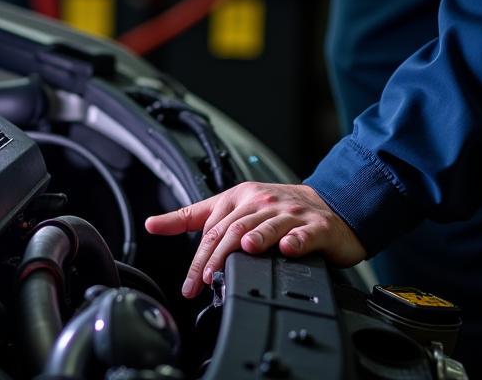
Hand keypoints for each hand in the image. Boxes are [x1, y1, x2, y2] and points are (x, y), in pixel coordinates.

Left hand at [144, 182, 365, 297]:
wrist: (328, 205)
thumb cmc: (275, 207)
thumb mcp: (230, 206)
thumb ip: (192, 217)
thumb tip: (153, 223)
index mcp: (239, 198)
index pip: (213, 228)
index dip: (199, 257)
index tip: (190, 284)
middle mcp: (262, 203)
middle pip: (234, 230)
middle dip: (218, 257)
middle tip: (206, 282)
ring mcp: (289, 213)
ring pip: (267, 226)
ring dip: (255, 238)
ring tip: (243, 252)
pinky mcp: (315, 226)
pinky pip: (303, 233)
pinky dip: (295, 241)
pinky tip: (288, 249)